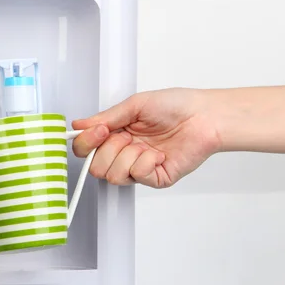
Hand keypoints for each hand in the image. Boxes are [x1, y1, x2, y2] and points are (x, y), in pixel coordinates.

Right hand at [72, 88, 221, 187]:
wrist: (205, 116)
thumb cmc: (176, 106)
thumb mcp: (134, 105)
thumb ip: (106, 118)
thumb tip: (79, 125)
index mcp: (115, 135)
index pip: (85, 150)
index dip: (86, 143)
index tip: (100, 130)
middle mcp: (124, 153)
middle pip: (95, 168)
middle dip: (108, 150)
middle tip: (125, 135)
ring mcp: (138, 168)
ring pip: (113, 175)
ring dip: (128, 156)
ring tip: (145, 144)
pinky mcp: (155, 178)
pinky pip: (137, 175)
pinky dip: (147, 161)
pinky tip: (158, 153)